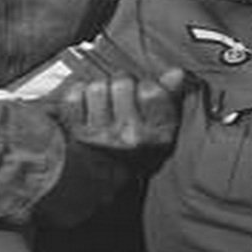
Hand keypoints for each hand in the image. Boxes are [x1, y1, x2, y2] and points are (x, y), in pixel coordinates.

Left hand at [55, 71, 184, 149]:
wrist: (107, 178)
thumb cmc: (139, 148)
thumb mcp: (164, 127)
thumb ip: (171, 96)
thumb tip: (177, 72)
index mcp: (154, 132)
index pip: (151, 91)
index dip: (147, 85)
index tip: (145, 93)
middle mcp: (127, 134)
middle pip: (122, 83)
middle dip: (123, 83)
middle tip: (123, 95)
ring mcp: (100, 133)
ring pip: (98, 88)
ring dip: (101, 89)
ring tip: (106, 100)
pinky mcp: (76, 131)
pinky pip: (74, 97)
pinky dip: (78, 95)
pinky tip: (87, 103)